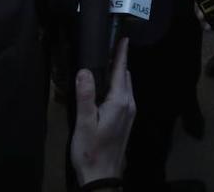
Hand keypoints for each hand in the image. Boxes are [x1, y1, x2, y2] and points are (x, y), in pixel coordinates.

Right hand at [71, 38, 135, 185]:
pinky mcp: (126, 121)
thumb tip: (85, 69)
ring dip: (117, 74)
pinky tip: (104, 88)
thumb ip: (85, 95)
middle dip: (118, 61)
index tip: (122, 37)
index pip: (121, 70)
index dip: (121, 53)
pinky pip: (123, 95)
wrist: (102, 177)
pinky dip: (116, 85)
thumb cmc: (91, 150)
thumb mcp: (84, 122)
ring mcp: (129, 113)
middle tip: (106, 47)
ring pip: (124, 86)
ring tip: (104, 63)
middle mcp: (129, 104)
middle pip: (124, 76)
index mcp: (120, 101)